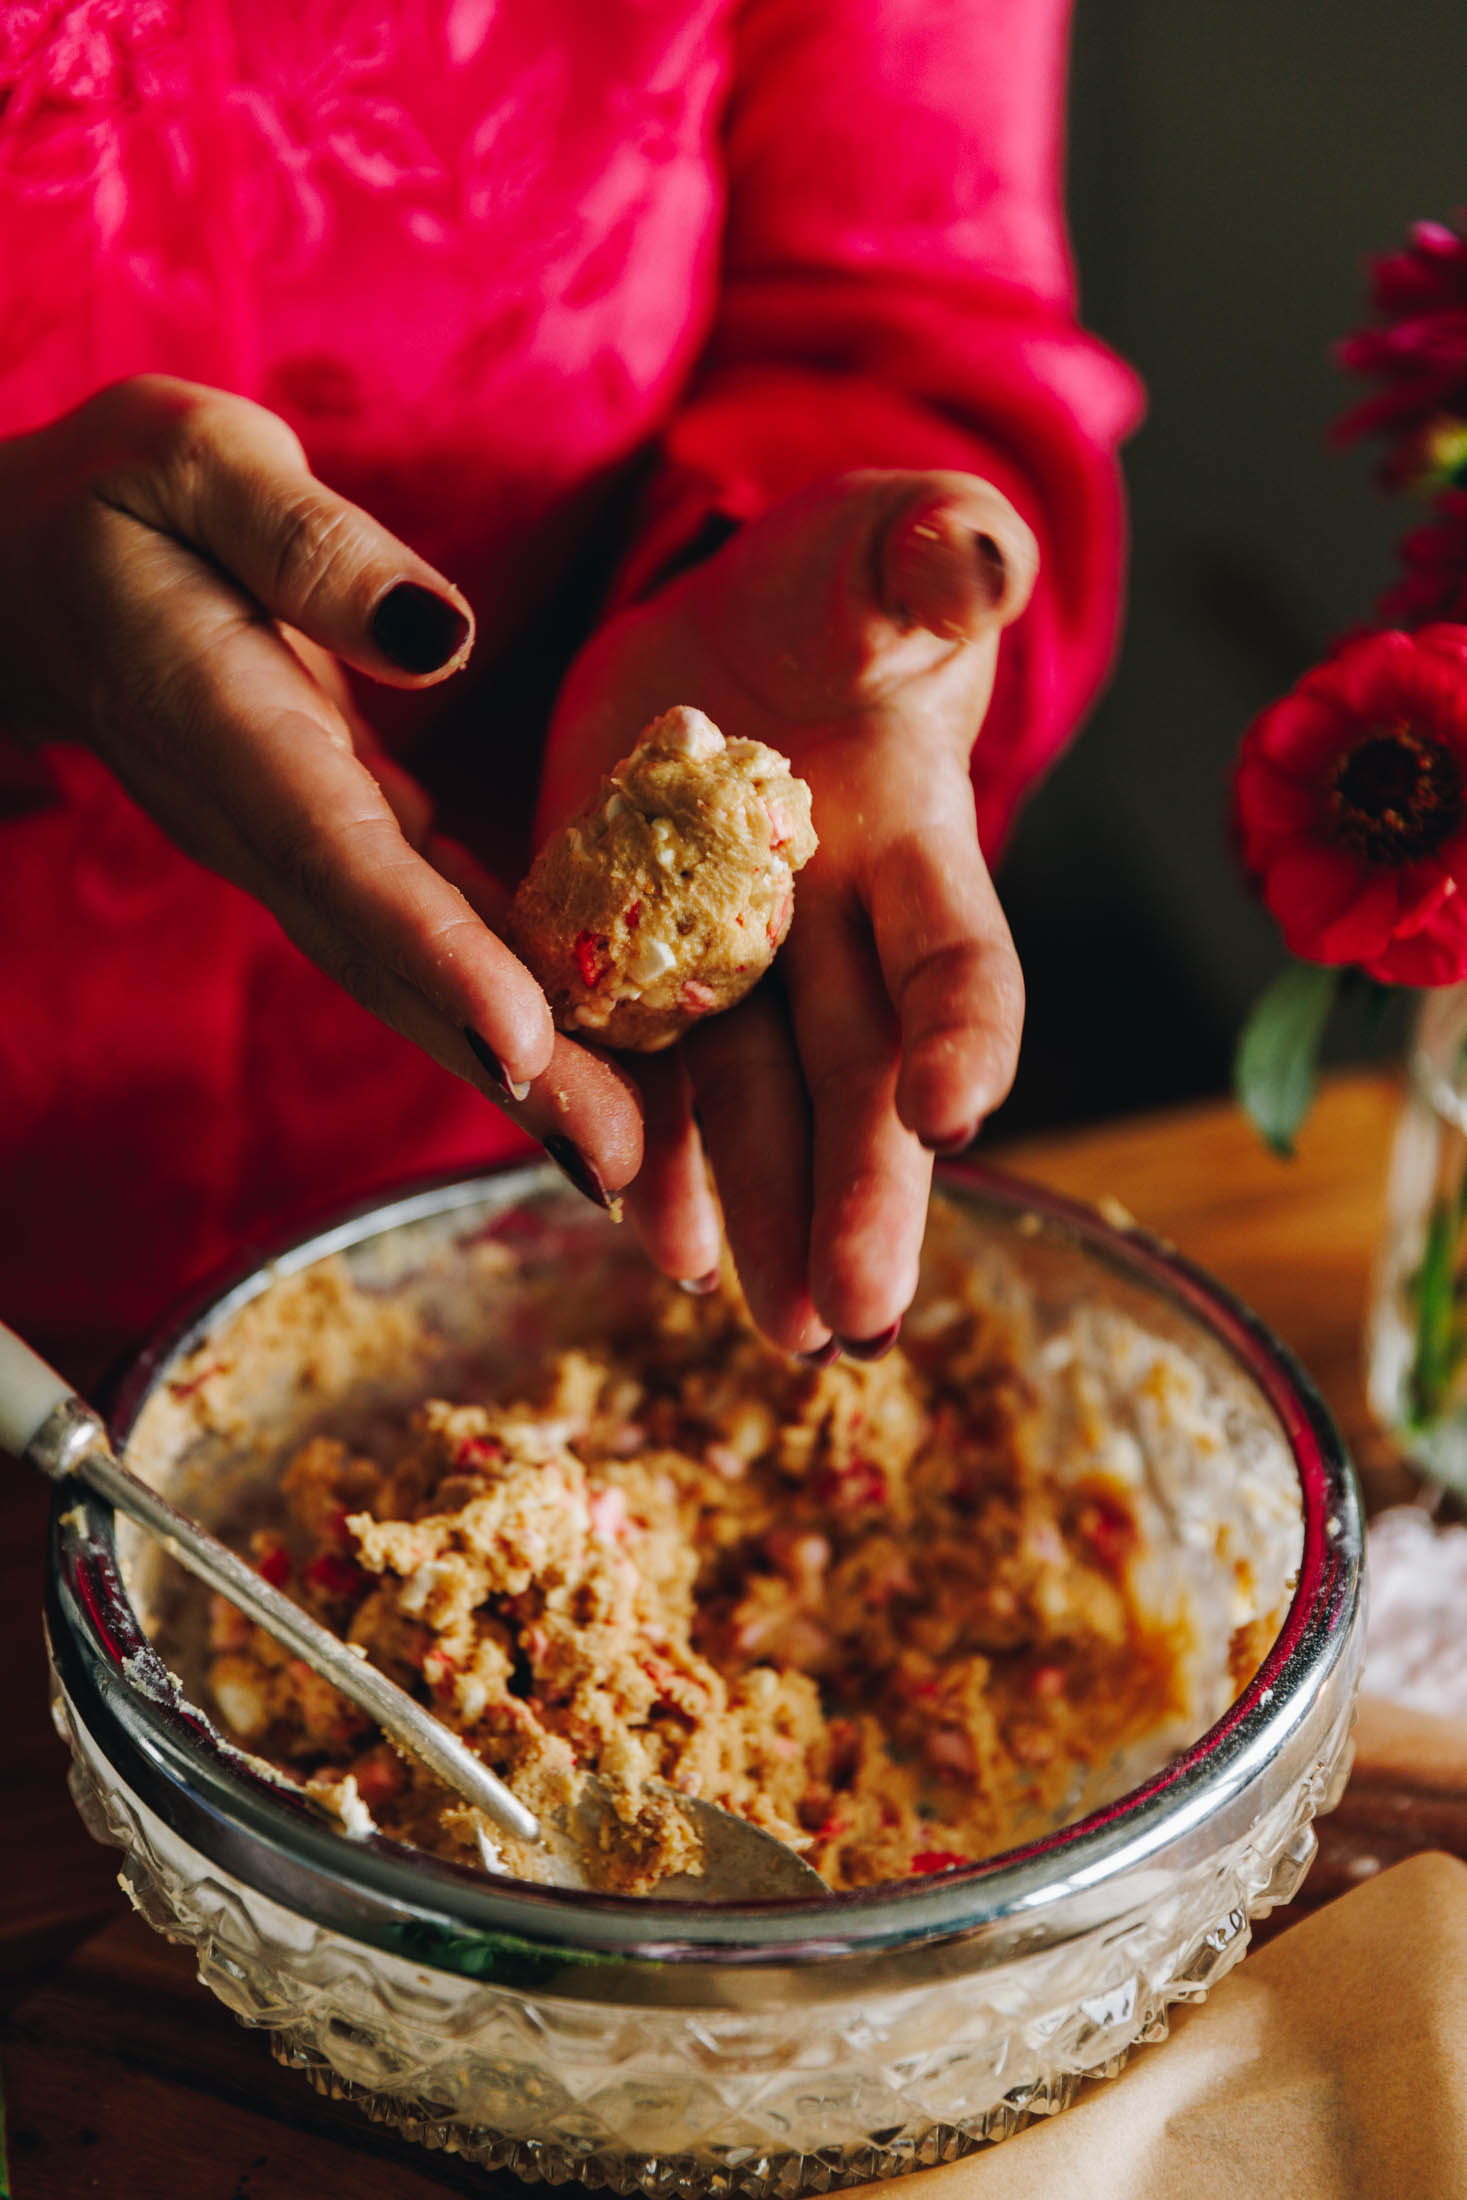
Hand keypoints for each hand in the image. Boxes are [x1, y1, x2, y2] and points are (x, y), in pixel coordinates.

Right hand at [0, 376, 643, 1195]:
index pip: (343, 863)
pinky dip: (511, 1005)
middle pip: (396, 966)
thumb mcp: (194, 459)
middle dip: (507, 1071)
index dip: (435, 953)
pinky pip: (432, 939)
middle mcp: (267, 823)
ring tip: (631, 1159)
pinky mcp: (338, 845)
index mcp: (232, 733)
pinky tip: (598, 1063)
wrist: (28, 578)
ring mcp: (300, 849)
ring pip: (416, 978)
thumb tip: (440, 637)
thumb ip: (310, 542)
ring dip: (522, 1073)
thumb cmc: (112, 500)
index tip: (524, 1041)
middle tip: (621, 1167)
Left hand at [540, 469, 1037, 1354]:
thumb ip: (938, 557)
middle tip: (857, 1316)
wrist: (745, 630)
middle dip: (864, 1193)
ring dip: (769, 1219)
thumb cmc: (846, 584)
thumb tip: (974, 562)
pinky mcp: (647, 971)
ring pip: (763, 1111)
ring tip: (777, 1331)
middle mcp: (840, 936)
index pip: (955, 952)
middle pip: (861, 1078)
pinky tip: (662, 1245)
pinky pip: (655, 1083)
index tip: (950, 1112)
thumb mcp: (890, 543)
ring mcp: (743, 968)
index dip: (963, 1031)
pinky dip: (659, 1162)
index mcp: (916, 841)